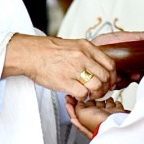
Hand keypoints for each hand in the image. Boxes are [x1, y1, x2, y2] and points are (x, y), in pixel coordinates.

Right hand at [3, 34, 117, 99]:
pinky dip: (83, 98)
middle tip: (100, 91)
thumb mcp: (74, 45)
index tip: (110, 82)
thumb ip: (88, 55)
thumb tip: (100, 67)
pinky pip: (83, 94)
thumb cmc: (50, 51)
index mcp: (87, 47)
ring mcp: (74, 69)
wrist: (31, 54)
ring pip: (97, 86)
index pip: (110, 64)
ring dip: (96, 94)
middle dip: (105, 87)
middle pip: (105, 77)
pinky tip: (79, 96)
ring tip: (90, 95)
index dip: (113, 76)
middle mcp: (83, 57)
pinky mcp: (65, 81)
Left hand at [66, 95, 128, 138]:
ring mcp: (106, 114)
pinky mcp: (116, 111)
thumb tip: (73, 104)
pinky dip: (113, 100)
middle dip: (88, 98)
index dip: (73, 103)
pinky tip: (111, 96)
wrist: (116, 123)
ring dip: (101, 98)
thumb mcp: (82, 115)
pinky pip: (114, 104)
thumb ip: (76, 109)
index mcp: (87, 119)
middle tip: (85, 90)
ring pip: (102, 104)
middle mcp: (96, 117)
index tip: (69, 96)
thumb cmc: (99, 122)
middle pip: (91, 106)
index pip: (78, 110)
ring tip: (99, 91)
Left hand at [92, 31, 143, 87]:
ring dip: (125, 81)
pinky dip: (115, 83)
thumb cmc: (106, 43)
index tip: (143, 70)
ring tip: (120, 75)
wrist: (86, 50)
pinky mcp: (108, 83)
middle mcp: (127, 70)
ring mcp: (118, 77)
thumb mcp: (123, 38)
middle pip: (137, 77)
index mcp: (133, 61)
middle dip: (137, 77)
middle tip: (134, 74)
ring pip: (126, 83)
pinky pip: (114, 87)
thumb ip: (140, 37)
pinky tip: (112, 78)